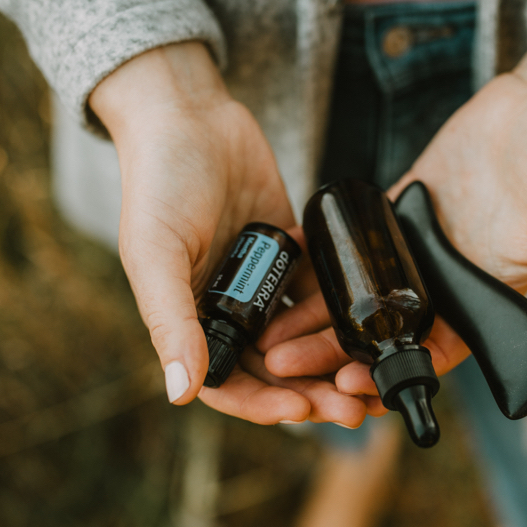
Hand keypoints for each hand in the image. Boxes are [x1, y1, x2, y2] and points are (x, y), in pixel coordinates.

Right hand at [90, 42, 376, 425]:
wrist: (192, 116)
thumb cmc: (158, 182)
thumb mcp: (155, 254)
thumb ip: (171, 322)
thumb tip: (180, 394)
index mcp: (189, 319)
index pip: (228, 381)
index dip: (262, 404)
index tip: (300, 411)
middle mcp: (227, 309)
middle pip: (274, 369)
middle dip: (311, 393)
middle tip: (353, 409)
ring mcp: (262, 283)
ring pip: (302, 338)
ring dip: (334, 361)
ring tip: (370, 376)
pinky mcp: (292, 254)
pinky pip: (320, 293)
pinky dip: (341, 313)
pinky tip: (371, 328)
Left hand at [260, 0, 526, 391]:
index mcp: (484, 301)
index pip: (431, 358)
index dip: (389, 380)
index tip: (348, 391)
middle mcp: (446, 284)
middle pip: (382, 336)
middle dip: (334, 357)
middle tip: (283, 366)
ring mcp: (418, 249)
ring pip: (359, 299)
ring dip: (318, 319)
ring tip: (270, 336)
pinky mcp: (397, 210)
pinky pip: (353, 246)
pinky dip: (321, 261)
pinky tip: (283, 271)